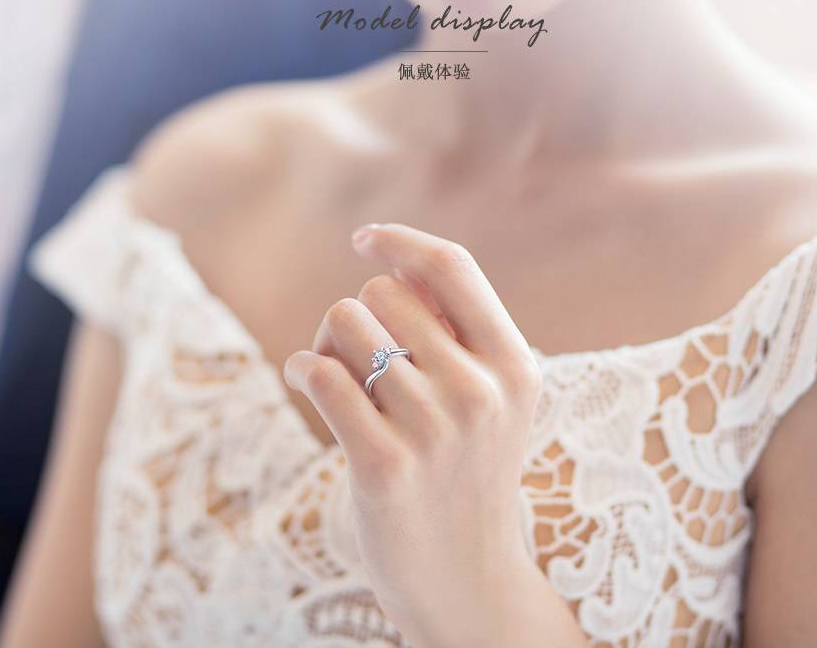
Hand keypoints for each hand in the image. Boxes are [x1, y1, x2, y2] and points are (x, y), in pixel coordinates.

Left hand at [283, 224, 586, 646]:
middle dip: (358, 315)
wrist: (465, 578)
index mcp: (514, 365)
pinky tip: (307, 386)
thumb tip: (392, 266)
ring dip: (328, 345)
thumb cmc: (466, 474)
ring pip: (347, 325)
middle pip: (383, 295)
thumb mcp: (491, 402)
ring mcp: (436, 429)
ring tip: (340, 383)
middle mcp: (481, 391)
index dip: (401, 241)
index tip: (364, 240)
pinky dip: (302, 370)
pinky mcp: (385, 465)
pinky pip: (321, 374)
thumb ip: (456, 333)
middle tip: (357, 358)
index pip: (452, 267)